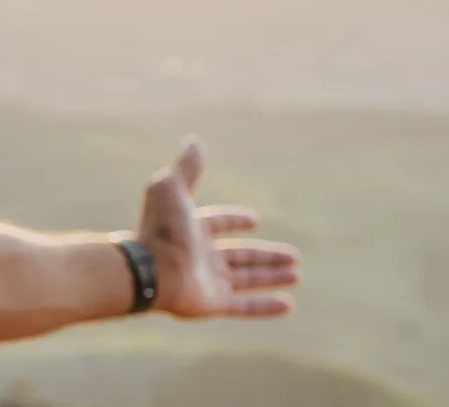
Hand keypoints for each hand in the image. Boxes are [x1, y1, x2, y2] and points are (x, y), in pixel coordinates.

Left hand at [134, 137, 300, 318]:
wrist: (151, 269)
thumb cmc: (161, 227)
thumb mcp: (172, 188)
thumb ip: (187, 167)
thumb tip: (194, 141)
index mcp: (190, 229)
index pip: (217, 224)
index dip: (235, 219)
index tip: (255, 219)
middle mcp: (200, 256)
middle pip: (239, 255)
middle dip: (266, 255)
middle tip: (295, 256)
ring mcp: (207, 281)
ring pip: (246, 279)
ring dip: (271, 276)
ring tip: (297, 274)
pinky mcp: (213, 304)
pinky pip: (244, 307)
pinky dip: (266, 307)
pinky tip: (288, 306)